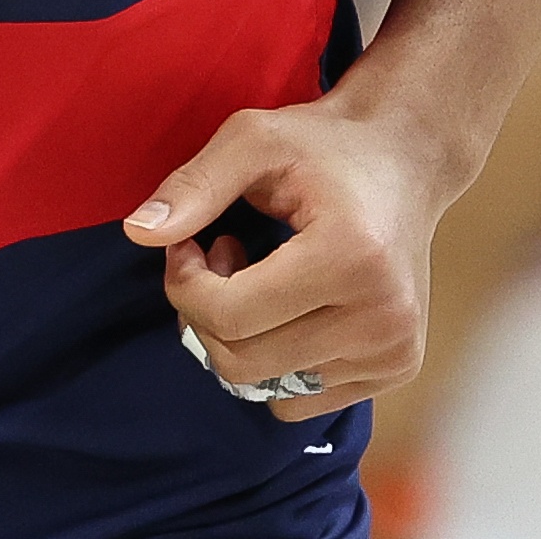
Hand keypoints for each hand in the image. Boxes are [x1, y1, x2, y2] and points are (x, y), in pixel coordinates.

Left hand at [124, 95, 459, 419]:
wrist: (403, 159)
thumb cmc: (322, 146)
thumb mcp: (251, 139)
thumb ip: (194, 185)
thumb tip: (137, 232)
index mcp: (352, 256)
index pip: (229, 316)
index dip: (184, 284)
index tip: (187, 243)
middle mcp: (385, 316)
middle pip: (242, 361)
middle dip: (204, 313)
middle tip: (216, 255)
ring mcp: (395, 350)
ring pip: (265, 387)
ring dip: (237, 337)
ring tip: (256, 277)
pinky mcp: (397, 370)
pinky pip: (299, 401)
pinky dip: (272, 362)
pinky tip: (285, 307)